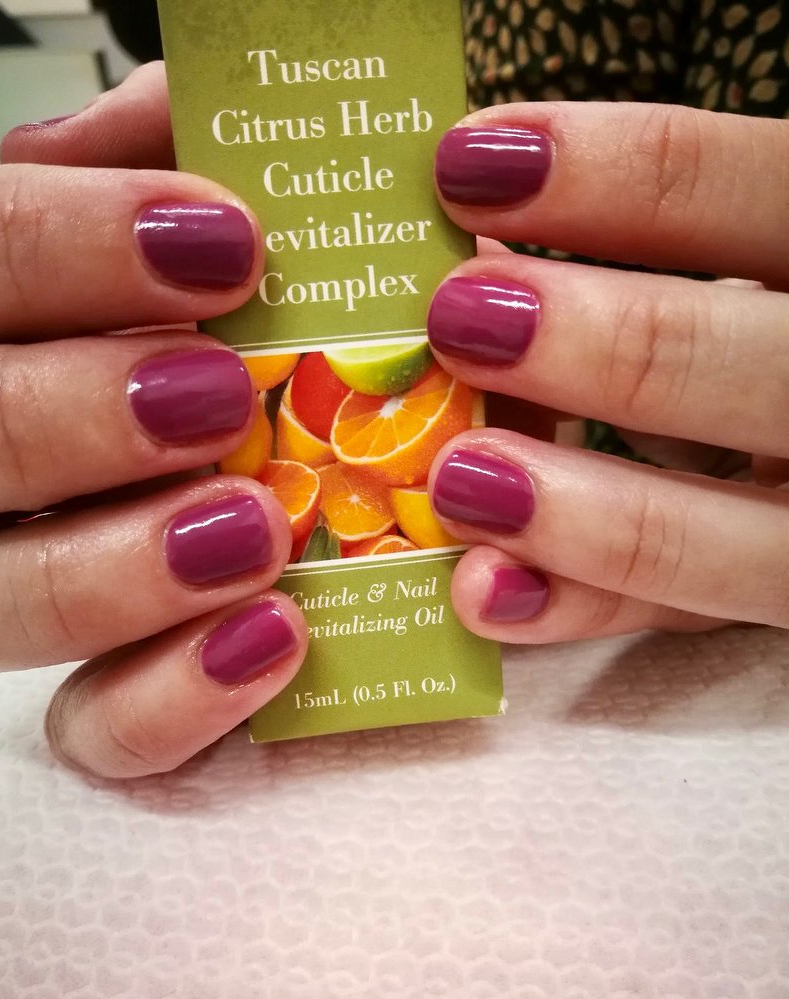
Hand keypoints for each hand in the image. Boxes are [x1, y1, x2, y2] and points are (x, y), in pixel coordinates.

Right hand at [0, 64, 306, 777]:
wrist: (266, 447)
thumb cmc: (218, 334)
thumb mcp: (178, 235)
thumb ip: (156, 161)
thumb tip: (187, 104)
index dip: (73, 251)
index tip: (228, 242)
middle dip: (88, 411)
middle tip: (220, 392)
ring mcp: (15, 580)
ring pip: (6, 601)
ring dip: (127, 568)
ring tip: (256, 527)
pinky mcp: (89, 693)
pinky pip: (94, 726)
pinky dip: (175, 695)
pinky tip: (274, 639)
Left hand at [427, 103, 788, 641]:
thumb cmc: (747, 328)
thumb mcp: (728, 270)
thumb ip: (644, 251)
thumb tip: (467, 241)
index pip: (764, 189)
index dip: (622, 172)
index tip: (466, 167)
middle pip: (759, 366)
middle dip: (606, 342)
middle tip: (455, 319)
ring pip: (739, 537)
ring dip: (589, 512)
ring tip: (459, 480)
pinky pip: (691, 616)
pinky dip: (588, 607)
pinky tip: (486, 593)